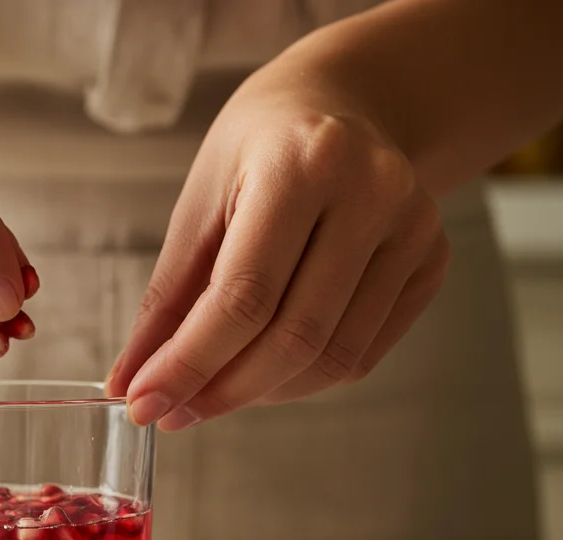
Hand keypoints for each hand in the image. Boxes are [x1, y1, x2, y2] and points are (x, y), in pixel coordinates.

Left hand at [105, 80, 448, 430]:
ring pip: (333, 357)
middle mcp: (371, 193)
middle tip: (173, 412)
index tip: (145, 404)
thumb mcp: (199, 206)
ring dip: (261, 393)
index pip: (243, 296)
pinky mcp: (432, 262)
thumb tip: (130, 383)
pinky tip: (262, 370)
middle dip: (222, 391)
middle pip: (293, 336)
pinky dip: (302, 379)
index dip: (189, 364)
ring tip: (211, 391)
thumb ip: (166, 300)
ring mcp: (414, 230)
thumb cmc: (257, 151)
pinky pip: (363, 354)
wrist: (341, 104)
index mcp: (302, 164)